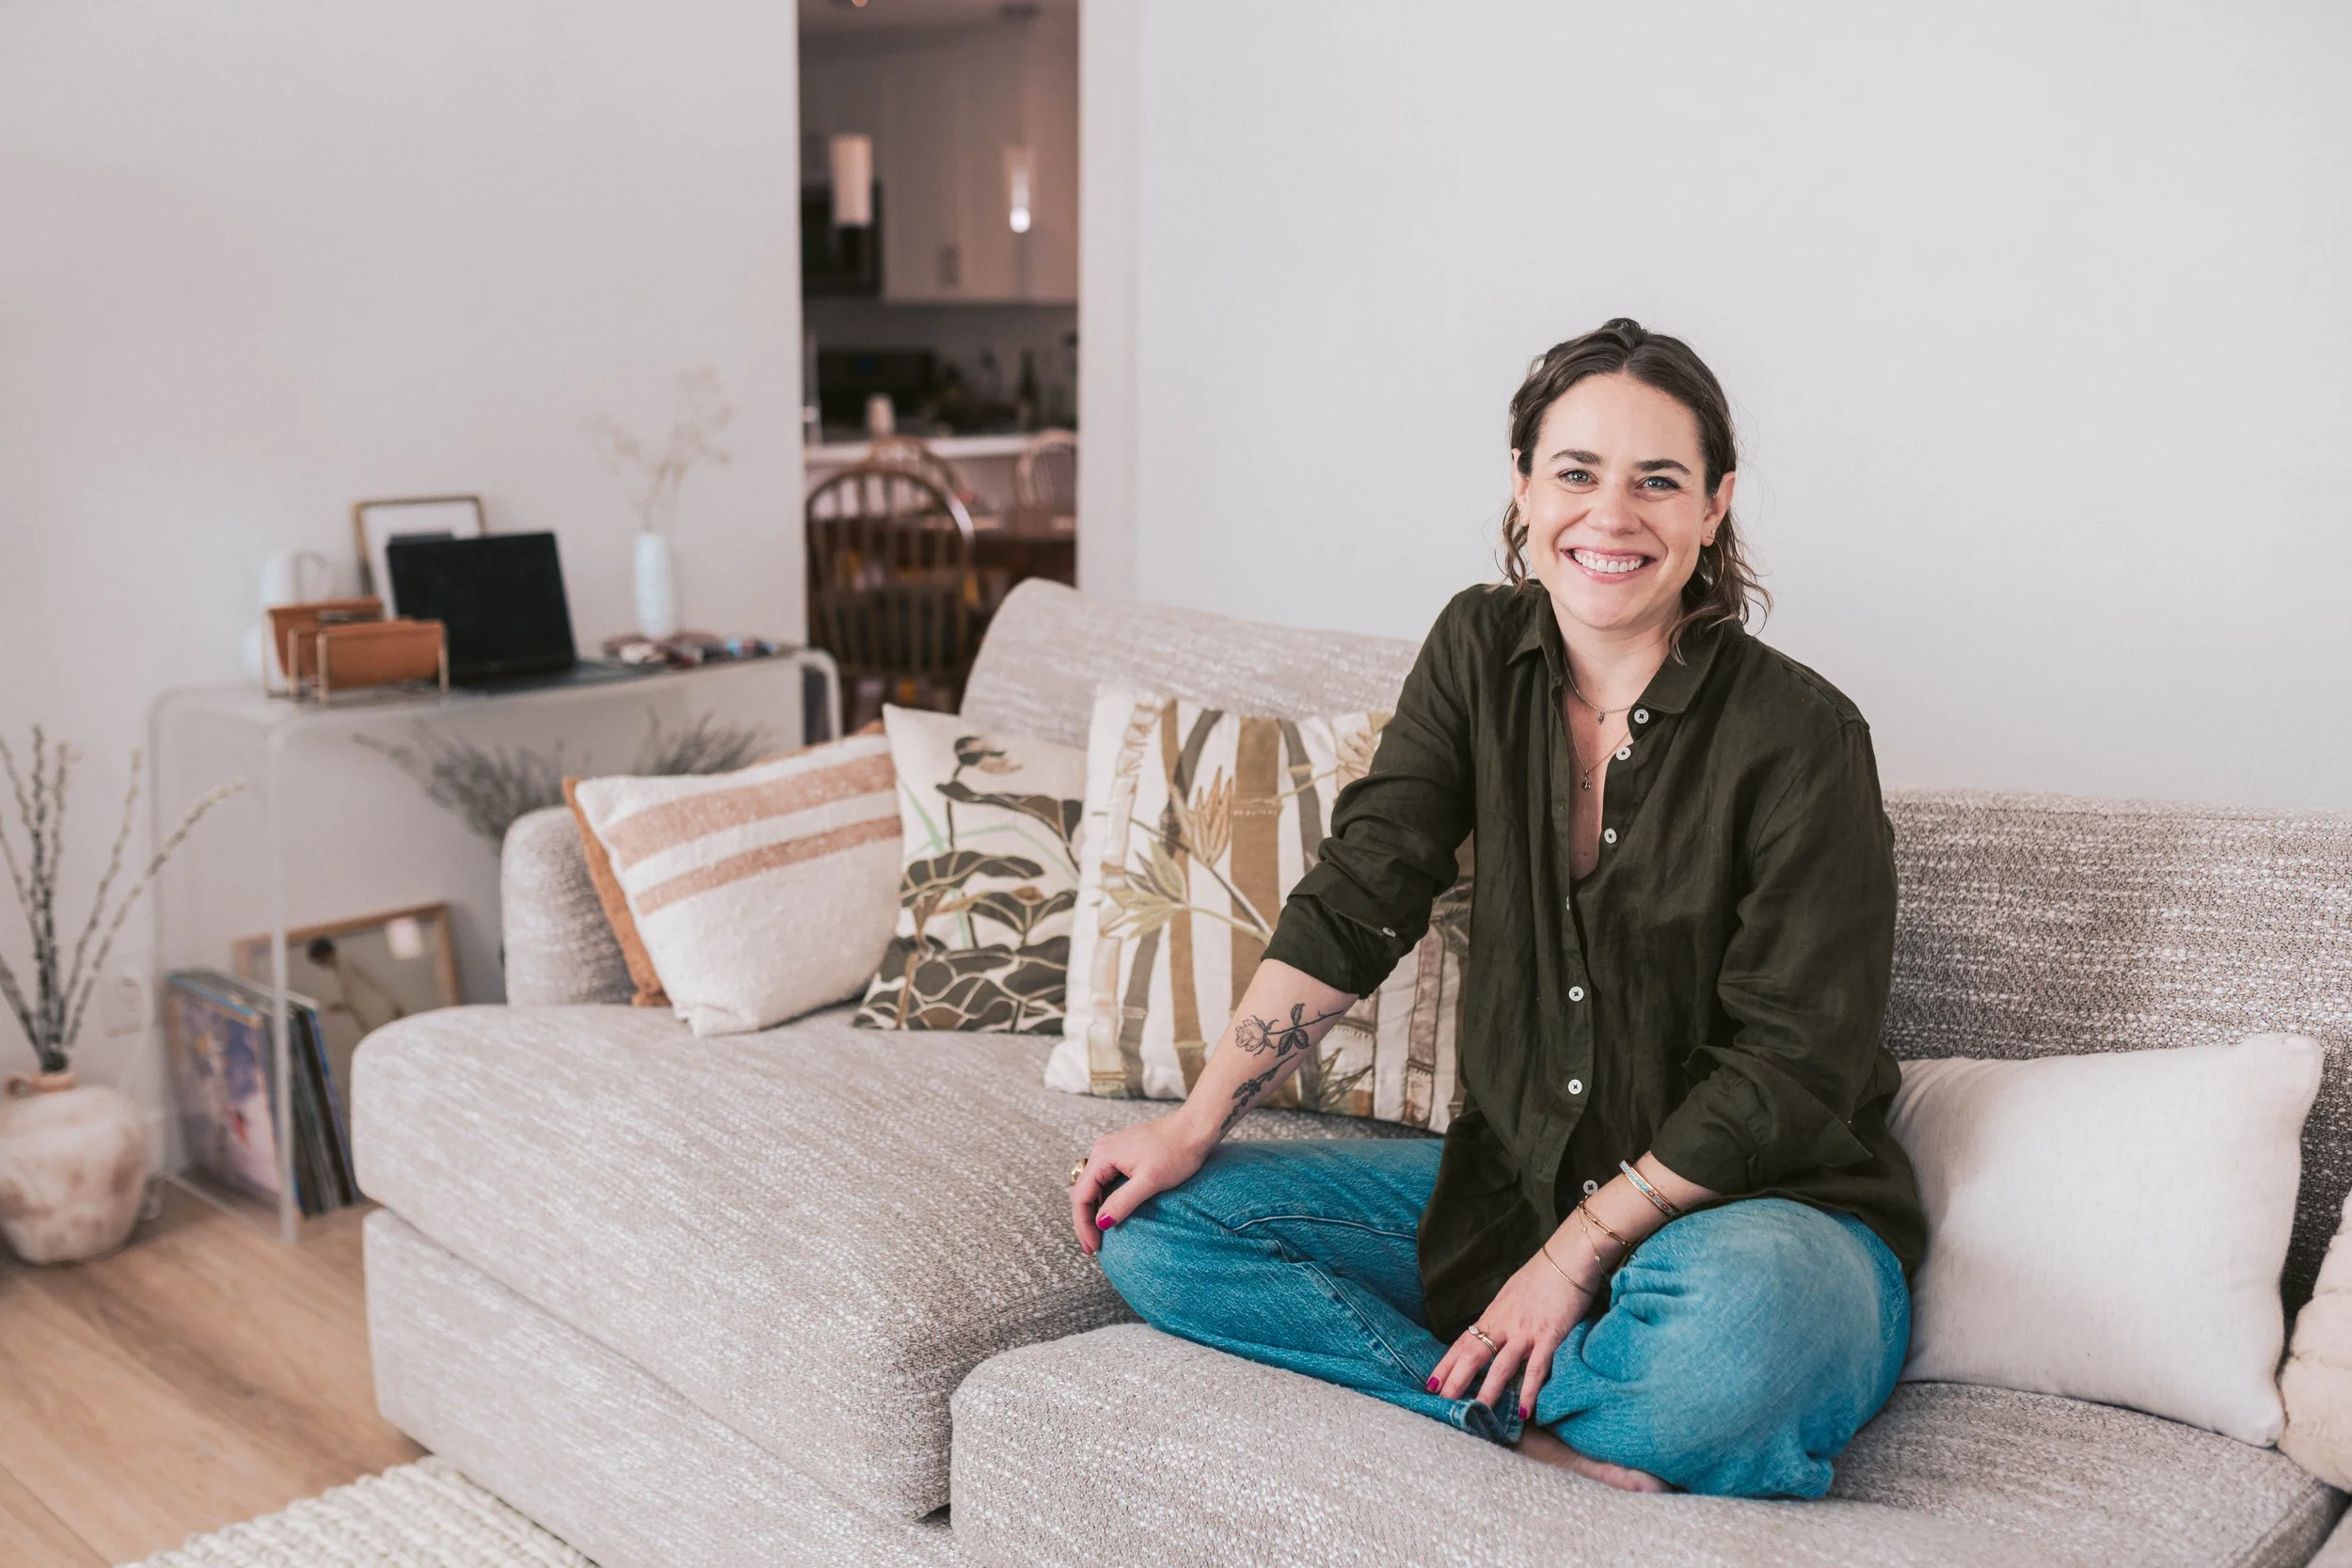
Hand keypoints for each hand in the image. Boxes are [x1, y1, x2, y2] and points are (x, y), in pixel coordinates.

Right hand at [1069, 1108, 1215, 1255]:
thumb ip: (1123, 1203)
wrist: (1194, 1129)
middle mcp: (1101, 1150)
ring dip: (1094, 1211)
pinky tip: (1111, 1213)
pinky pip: (1105, 1180)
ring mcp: (1111, 1151)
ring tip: (1098, 1234)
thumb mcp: (1149, 1182)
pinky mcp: (1123, 1154)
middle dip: (1085, 1221)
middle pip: (1083, 1192)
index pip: (1081, 1196)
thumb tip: (1101, 1223)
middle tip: (1092, 1247)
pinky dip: (1104, 1199)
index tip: (1092, 1247)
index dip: (1083, 1225)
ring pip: (1094, 1187)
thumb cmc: (1176, 1152)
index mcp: (1103, 1155)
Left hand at [1429, 1237, 1596, 1418]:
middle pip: (1473, 1355)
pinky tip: (1523, 1411)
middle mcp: (1504, 1324)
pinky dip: (1528, 1391)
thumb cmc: (1542, 1275)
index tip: (1431, 1383)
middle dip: (1456, 1380)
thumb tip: (1492, 1331)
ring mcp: (1526, 1332)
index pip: (1463, 1343)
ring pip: (1501, 1366)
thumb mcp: (1512, 1294)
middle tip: (1442, 1403)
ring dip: (1488, 1392)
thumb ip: (1502, 1315)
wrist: (1567, 1259)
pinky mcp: (1549, 1336)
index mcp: (1494, 1314)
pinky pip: (1536, 1368)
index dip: (1446, 1364)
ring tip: (1476, 1413)